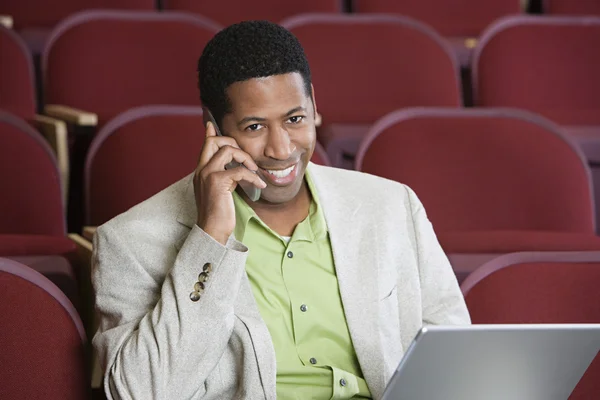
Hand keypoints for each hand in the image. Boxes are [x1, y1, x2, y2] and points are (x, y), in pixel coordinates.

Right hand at [194, 122, 265, 244]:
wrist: (212, 230)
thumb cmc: (218, 214)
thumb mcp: (220, 191)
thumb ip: (224, 176)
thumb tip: (234, 168)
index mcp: (201, 171)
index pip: (205, 145)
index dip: (211, 133)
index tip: (212, 125)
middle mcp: (202, 170)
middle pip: (215, 140)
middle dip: (234, 144)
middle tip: (247, 160)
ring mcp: (208, 174)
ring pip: (227, 150)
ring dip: (245, 158)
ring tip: (254, 171)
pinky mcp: (218, 182)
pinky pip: (240, 170)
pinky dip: (253, 177)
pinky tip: (260, 186)